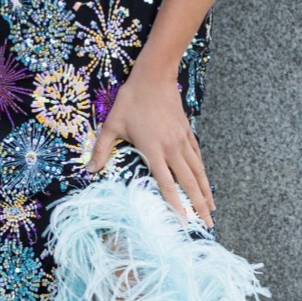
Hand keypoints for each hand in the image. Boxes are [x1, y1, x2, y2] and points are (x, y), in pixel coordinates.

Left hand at [87, 63, 214, 227]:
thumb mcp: (112, 125)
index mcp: (153, 149)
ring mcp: (182, 140)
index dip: (175, 204)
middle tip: (207, 224)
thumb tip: (88, 170)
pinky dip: (203, 172)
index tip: (183, 221)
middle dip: (199, 205)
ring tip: (212, 209)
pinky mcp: (187, 132)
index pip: (166, 183)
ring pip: (198, 171)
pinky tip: (205, 182)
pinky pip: (197, 157)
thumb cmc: (132, 100)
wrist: (154, 76)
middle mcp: (172, 148)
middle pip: (189, 182)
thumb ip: (101, 149)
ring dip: (206, 191)